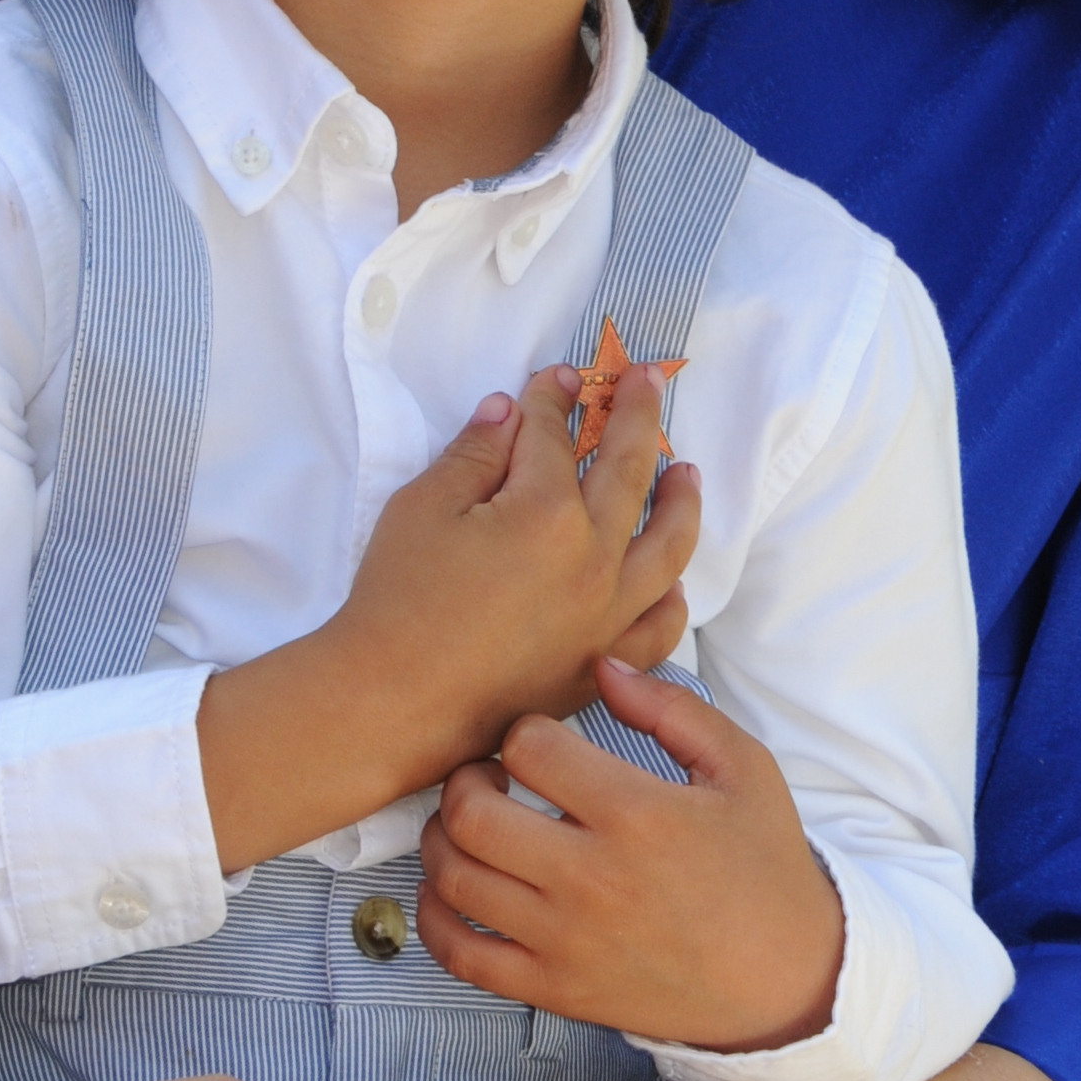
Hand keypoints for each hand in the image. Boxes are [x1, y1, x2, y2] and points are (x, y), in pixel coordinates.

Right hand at [197, 364, 698, 869]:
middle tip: (646, 382)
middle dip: (638, 415)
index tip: (558, 378)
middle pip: (629, 470)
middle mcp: (593, 559)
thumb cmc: (397, 602)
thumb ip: (474, 452)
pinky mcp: (602, 662)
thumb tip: (510, 411)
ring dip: (682, 501)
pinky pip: (660, 627)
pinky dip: (673, 598)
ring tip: (688, 473)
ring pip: (668, 547)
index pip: (556, 435)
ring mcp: (606, 615)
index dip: (554, 398)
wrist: (392, 703)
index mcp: (546, 511)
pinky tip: (674, 582)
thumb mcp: (421, 508)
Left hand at [415, 661, 846, 1050]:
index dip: (526, 732)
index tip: (541, 744)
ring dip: (444, 839)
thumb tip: (602, 667)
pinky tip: (452, 890)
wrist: (785, 979)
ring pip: (453, 878)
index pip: (530, 747)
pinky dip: (434, 917)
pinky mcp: (553, 988)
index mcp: (638, 815)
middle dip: (466, 780)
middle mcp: (592, 879)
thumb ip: (671, 708)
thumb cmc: (764, 866)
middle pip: (471, 813)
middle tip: (487, 778)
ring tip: (470, 826)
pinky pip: (460, 954)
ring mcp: (565, 940)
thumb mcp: (742, 769)